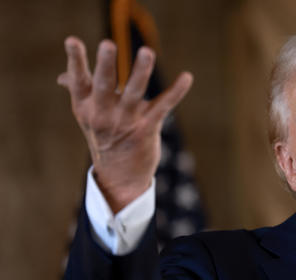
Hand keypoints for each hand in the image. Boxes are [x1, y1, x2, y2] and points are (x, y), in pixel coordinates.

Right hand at [58, 37, 192, 212]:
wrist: (119, 176)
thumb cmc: (104, 137)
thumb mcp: (87, 117)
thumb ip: (80, 92)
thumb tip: (62, 77)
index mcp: (85, 106)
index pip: (78, 80)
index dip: (75, 60)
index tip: (72, 40)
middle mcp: (103, 113)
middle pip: (104, 84)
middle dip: (106, 65)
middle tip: (108, 44)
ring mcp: (125, 121)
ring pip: (134, 92)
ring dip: (141, 72)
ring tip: (147, 52)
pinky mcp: (147, 129)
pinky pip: (163, 106)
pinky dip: (176, 91)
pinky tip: (187, 77)